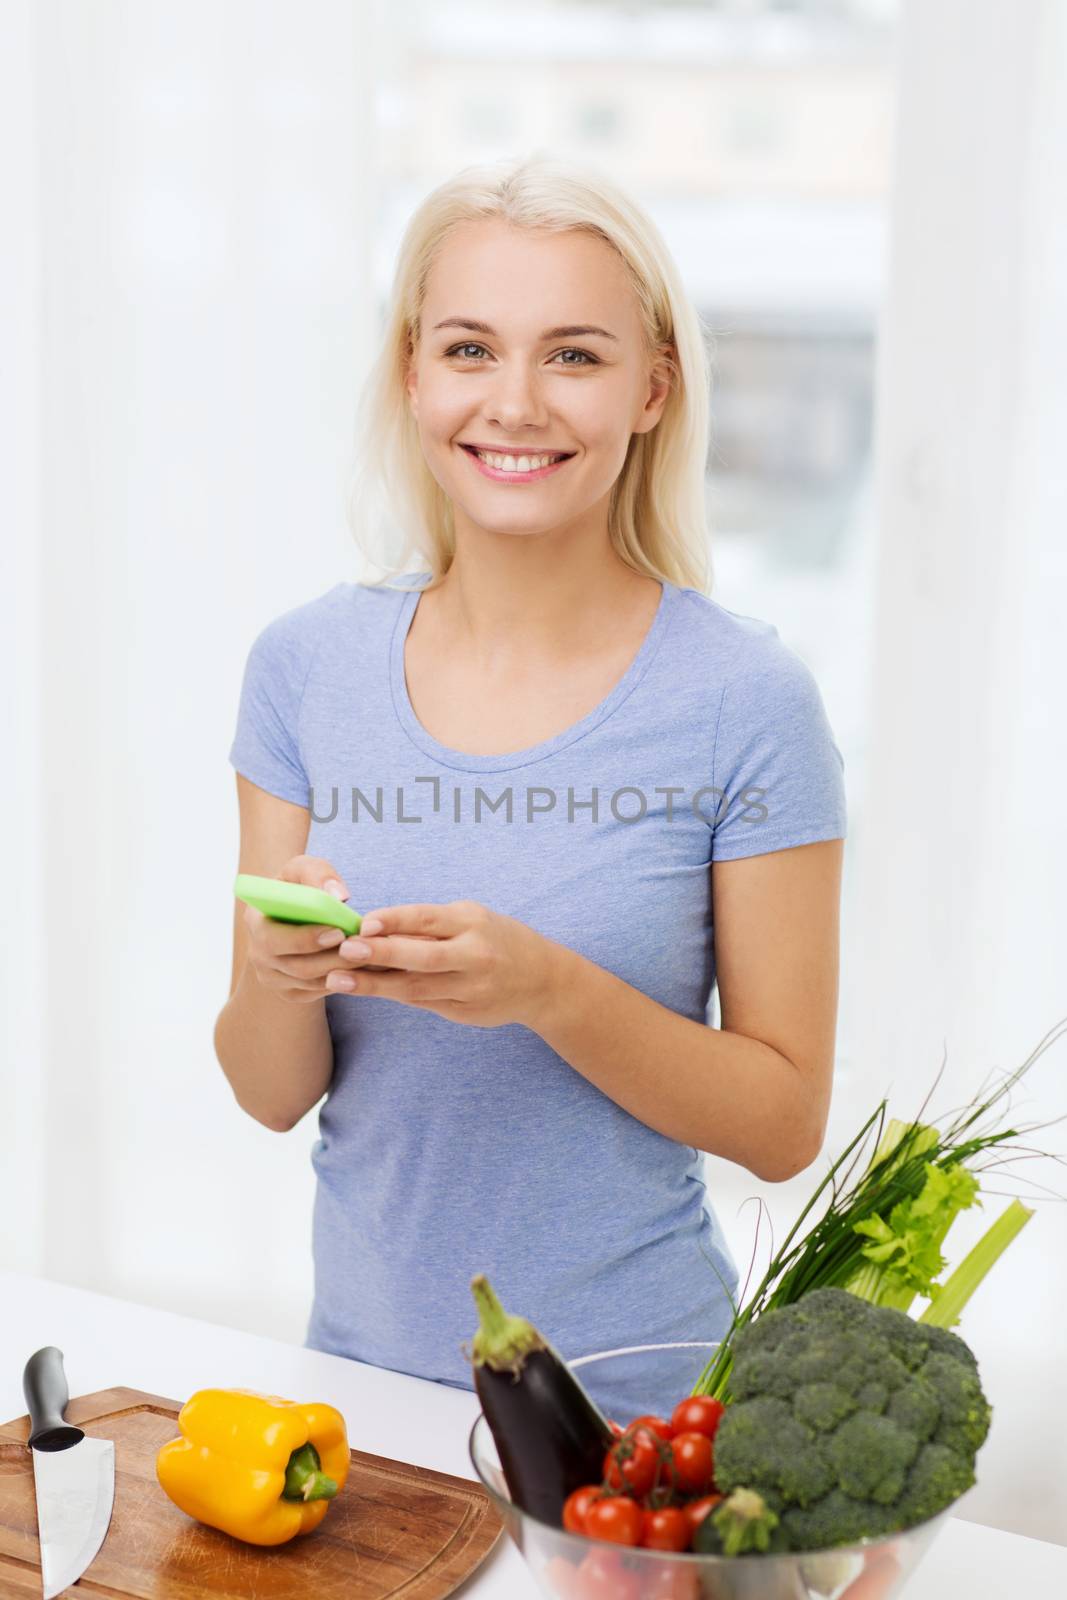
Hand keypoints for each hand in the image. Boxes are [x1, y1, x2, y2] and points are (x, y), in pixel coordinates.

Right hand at [243, 855, 380, 1004]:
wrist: (297, 910)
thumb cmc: (301, 885)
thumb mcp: (305, 869)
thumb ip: (319, 874)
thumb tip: (339, 896)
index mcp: (255, 921)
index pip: (273, 939)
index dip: (305, 939)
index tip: (337, 931)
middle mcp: (258, 954)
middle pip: (297, 966)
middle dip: (333, 958)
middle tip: (362, 947)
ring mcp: (272, 977)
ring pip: (311, 982)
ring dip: (343, 970)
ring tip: (371, 955)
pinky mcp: (289, 991)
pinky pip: (318, 992)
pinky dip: (343, 980)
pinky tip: (365, 966)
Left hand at [324, 899, 558, 1029]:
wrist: (542, 981)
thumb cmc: (497, 939)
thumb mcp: (472, 920)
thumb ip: (431, 925)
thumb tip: (378, 929)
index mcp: (474, 924)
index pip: (429, 919)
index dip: (395, 921)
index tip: (363, 923)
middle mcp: (474, 957)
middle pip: (422, 958)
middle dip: (381, 955)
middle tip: (345, 951)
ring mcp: (470, 989)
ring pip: (416, 988)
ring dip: (374, 985)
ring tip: (338, 980)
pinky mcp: (465, 1013)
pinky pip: (423, 1002)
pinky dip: (393, 995)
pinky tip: (366, 990)